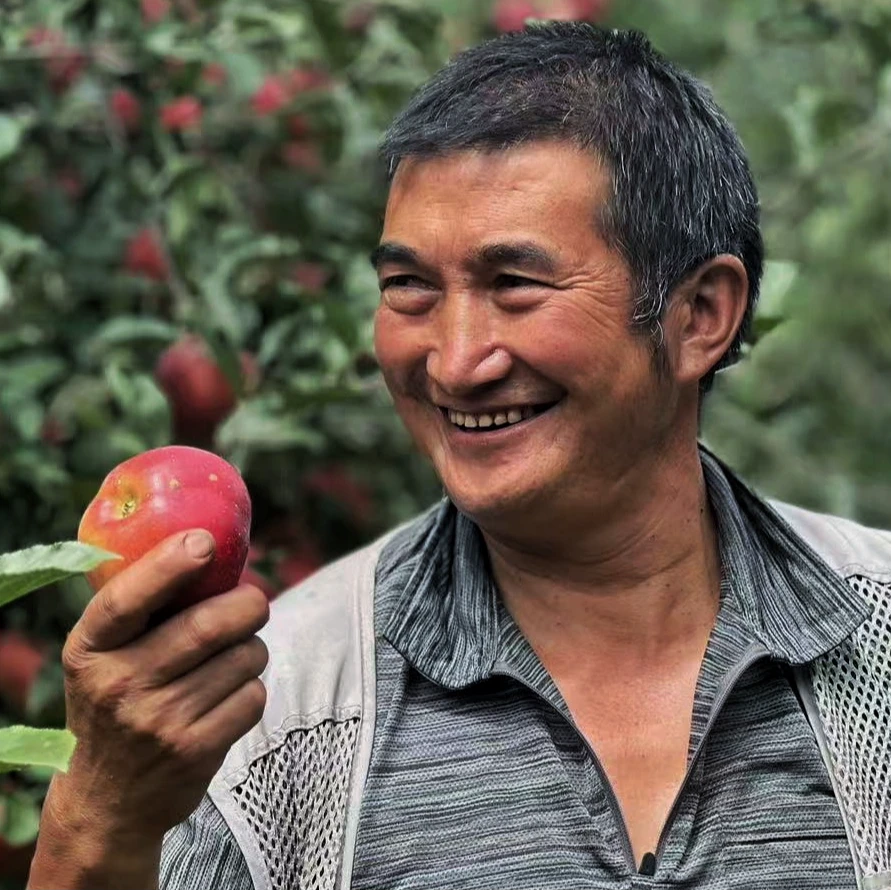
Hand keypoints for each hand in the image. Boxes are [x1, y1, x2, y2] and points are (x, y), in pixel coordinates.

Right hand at [28, 529, 268, 888]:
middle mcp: (119, 684)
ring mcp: (157, 721)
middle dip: (248, 604)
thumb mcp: (102, 655)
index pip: (126, 600)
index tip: (204, 542)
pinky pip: (252, 695)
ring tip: (233, 656)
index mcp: (90, 649)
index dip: (169, 565)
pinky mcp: (195, 749)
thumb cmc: (115, 702)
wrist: (107, 800)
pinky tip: (228, 695)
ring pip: (242, 657)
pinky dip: (251, 688)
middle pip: (209, 625)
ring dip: (251, 649)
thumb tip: (207, 544)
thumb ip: (140, 607)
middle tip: (253, 602)